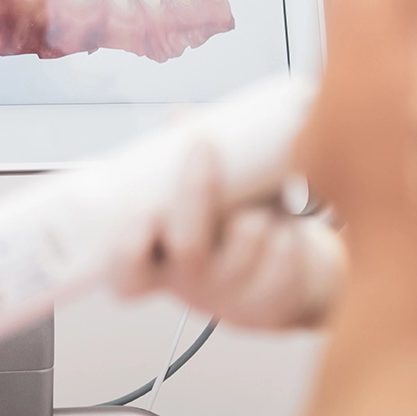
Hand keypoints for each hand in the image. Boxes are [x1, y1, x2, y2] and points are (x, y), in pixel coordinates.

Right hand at [110, 141, 346, 329]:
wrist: (287, 280)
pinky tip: (288, 224)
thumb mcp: (202, 203)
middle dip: (197, 193)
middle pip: (188, 249)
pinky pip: (283, 254)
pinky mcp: (275, 298)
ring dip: (254, 212)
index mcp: (162, 264)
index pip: (128, 274)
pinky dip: (288, 228)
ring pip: (244, 245)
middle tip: (203, 148)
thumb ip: (185, 162)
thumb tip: (178, 117)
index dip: (129, 249)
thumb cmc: (231, 235)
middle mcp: (193, 285)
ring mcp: (234, 296)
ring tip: (263, 201)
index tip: (144, 211)